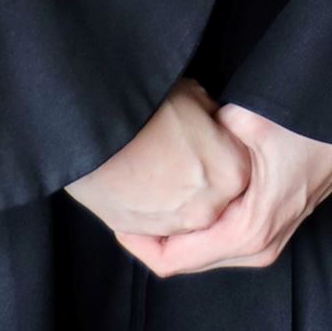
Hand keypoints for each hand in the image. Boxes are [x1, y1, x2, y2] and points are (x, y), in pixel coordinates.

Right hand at [65, 80, 251, 241]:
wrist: (95, 128)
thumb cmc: (147, 107)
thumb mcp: (193, 96)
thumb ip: (212, 119)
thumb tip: (211, 124)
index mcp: (232, 172)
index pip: (236, 162)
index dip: (217, 144)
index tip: (200, 132)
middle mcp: (210, 208)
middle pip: (212, 192)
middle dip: (198, 173)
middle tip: (174, 148)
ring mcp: (174, 226)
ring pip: (183, 213)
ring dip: (174, 194)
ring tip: (152, 163)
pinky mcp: (141, 234)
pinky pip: (153, 224)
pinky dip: (148, 207)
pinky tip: (134, 179)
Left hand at [115, 105, 331, 277]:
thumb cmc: (308, 123)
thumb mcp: (252, 120)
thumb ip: (211, 129)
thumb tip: (177, 132)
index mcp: (247, 230)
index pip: (173, 260)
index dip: (136, 242)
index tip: (114, 214)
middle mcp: (257, 246)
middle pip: (183, 262)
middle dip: (150, 237)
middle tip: (122, 204)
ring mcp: (266, 241)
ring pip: (201, 253)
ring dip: (172, 233)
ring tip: (144, 201)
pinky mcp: (270, 227)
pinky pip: (219, 241)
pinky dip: (194, 227)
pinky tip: (179, 199)